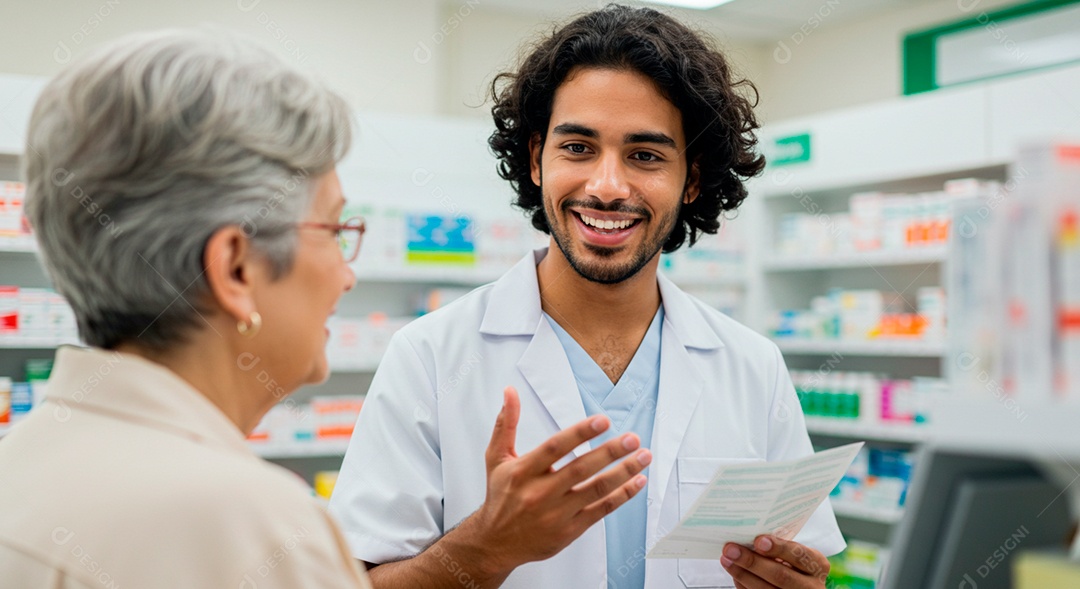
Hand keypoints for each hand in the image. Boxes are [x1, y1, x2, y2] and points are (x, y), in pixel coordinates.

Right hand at [472, 386, 650, 573]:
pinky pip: (602, 510)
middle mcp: (540, 493)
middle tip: (632, 438)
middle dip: (610, 452)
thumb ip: (506, 424)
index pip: (555, 448)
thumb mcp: (496, 458)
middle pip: (581, 469)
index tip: (602, 421)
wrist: (496, 543)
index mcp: (524, 471)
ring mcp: (557, 513)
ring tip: (643, 456)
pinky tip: (637, 481)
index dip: (580, 433)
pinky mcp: (570, 530)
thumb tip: (510, 392)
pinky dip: (623, 495)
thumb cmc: (500, 497)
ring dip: (624, 472)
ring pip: (597, 490)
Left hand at [721, 535, 829, 588]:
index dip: (778, 548)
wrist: (798, 586)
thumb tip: (749, 536)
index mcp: (817, 565)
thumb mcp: (796, 554)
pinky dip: (743, 584)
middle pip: (781, 575)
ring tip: (726, 560)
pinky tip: (734, 573)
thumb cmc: (794, 563)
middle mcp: (811, 586)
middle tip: (731, 549)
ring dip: (742, 574)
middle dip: (753, 562)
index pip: (799, 555)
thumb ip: (779, 547)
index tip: (758, 541)